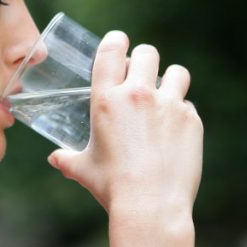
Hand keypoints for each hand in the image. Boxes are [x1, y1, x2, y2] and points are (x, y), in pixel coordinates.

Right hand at [48, 30, 202, 220]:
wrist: (151, 206)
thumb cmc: (113, 187)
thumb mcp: (84, 170)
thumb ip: (68, 160)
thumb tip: (55, 159)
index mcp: (107, 99)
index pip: (111, 50)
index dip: (116, 41)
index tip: (119, 43)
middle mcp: (138, 94)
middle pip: (147, 52)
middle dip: (144, 60)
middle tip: (142, 75)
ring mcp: (168, 104)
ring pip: (176, 72)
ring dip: (170, 80)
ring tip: (165, 97)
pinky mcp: (191, 119)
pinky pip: (188, 105)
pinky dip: (182, 113)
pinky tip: (174, 132)